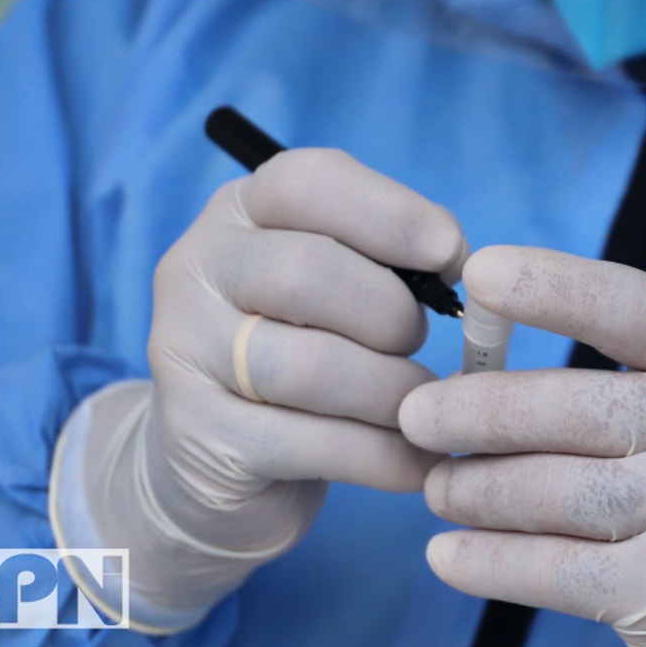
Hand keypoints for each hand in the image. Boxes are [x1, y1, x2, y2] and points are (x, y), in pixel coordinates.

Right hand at [54, 149, 465, 632]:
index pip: (306, 182)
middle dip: (391, 316)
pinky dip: (385, 456)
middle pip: (307, 273)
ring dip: (393, 394)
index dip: (393, 215)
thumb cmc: (302, 356)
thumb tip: (458, 267)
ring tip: (421, 409)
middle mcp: (196, 270)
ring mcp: (187, 354)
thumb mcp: (330, 290)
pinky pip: (315, 445)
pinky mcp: (201, 438)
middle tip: (415, 347)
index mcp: (238, 214)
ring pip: (311, 367)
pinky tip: (414, 462)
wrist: (218, 464)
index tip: (450, 258)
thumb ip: (381, 262)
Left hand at [398, 246, 645, 646]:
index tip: (478, 274)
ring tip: (435, 487)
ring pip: (548, 490)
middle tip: (414, 413)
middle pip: (569, 407)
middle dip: (473, 410)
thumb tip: (477, 359)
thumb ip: (625, 378)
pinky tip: (447, 554)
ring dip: (471, 488)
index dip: (552, 285)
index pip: (632, 308)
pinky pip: (551, 569)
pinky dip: (487, 561)